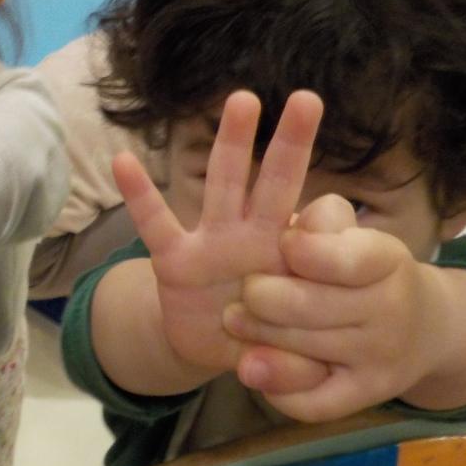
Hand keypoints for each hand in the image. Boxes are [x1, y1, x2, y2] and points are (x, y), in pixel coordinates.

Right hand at [112, 90, 324, 372]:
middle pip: (275, 183)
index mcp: (292, 255)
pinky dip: (140, 194)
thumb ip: (306, 359)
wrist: (217, 349)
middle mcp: (255, 237)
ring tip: (241, 100)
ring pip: (224, 185)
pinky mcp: (176, 260)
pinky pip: (156, 224)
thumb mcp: (298, 351)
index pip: (321, 226)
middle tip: (308, 99)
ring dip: (232, 143)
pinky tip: (124, 160)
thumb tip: (312, 367)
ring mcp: (213, 242)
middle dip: (290, 142)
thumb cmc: (268, 336)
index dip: (333, 221)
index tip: (341, 216)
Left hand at [227, 194, 445, 421]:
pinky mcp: (369, 395)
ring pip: (302, 352)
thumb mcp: (350, 233)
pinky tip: (256, 366)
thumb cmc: (364, 267)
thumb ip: (319, 224)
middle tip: (242, 290)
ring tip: (234, 319)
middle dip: (261, 296)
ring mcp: (382, 358)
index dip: (302, 251)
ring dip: (257, 336)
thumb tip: (289, 236)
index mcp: (387, 260)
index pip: (343, 260)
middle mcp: (391, 311)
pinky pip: (314, 403)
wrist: (425, 325)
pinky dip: (278, 388)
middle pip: (306, 308)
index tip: (282, 242)